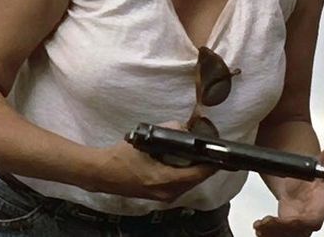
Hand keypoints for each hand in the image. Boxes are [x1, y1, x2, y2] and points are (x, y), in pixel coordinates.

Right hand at [85, 131, 216, 201]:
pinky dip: (184, 174)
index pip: (198, 174)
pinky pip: (180, 185)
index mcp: (165, 180)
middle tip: (209, 150)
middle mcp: (167, 192)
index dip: (212, 163)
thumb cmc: (120, 157)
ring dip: (194, 170)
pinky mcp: (159, 196)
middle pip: (196, 180)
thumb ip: (167, 131)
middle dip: (204, 165)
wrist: (102, 173)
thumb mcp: (144, 139)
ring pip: (189, 183)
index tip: (221, 153)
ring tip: (197, 154)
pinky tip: (182, 162)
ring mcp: (163, 197)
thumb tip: (184, 127)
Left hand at [253, 136, 323, 235]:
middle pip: (301, 231)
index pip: (315, 218)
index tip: (288, 219)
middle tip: (266, 223)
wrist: (301, 177)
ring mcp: (298, 223)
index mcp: (320, 203)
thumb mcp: (318, 161)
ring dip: (274, 233)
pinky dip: (269, 233)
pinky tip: (259, 227)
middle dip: (284, 230)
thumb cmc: (311, 172)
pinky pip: (280, 234)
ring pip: (289, 235)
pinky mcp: (287, 225)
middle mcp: (310, 216)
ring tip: (260, 226)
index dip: (303, 222)